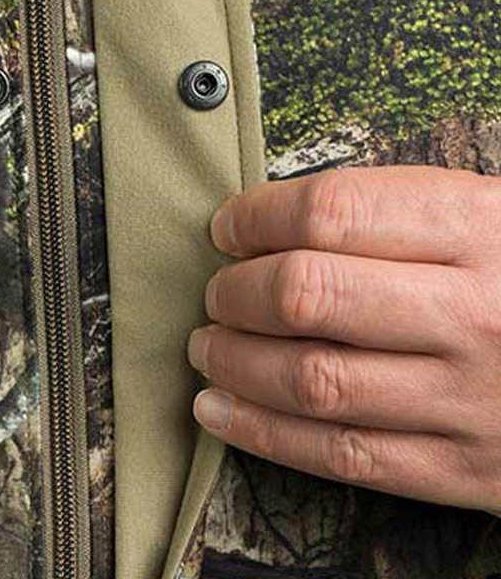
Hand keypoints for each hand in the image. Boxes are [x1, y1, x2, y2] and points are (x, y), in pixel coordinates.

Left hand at [187, 164, 500, 513]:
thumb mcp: (481, 214)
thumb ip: (386, 210)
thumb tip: (265, 219)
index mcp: (476, 228)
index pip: (332, 211)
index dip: (256, 217)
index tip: (227, 228)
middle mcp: (472, 313)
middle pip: (308, 295)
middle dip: (235, 292)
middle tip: (215, 293)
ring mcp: (470, 397)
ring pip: (312, 381)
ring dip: (234, 363)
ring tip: (206, 347)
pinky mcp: (465, 469)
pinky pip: (342, 456)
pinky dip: (263, 433)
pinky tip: (219, 410)